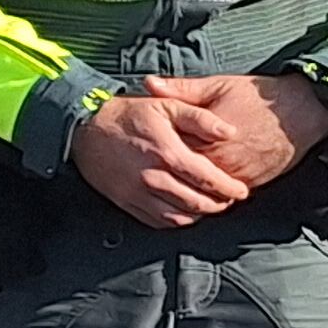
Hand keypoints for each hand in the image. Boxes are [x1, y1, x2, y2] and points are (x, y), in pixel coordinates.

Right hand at [68, 91, 252, 226]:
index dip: (229, 188)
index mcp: (168, 153)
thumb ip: (201, 119)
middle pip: (197, 203)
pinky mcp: (126, 202)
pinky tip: (185, 212)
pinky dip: (176, 221)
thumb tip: (230, 132)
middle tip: (229, 200)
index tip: (241, 190)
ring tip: (210, 206)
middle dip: (219, 205)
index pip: (208, 180)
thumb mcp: (167, 105)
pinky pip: (157, 221)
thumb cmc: (128, 114)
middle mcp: (153, 177)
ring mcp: (138, 193)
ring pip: (178, 217)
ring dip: (199, 215)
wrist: (86, 126)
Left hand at [145, 72, 327, 194]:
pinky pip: (222, 196)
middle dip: (165, 172)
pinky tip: (195, 188)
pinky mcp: (250, 183)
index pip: (170, 151)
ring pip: (201, 191)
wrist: (302, 113)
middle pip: (182, 176)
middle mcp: (220, 162)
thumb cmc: (260, 97)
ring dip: (186, 187)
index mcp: (207, 138)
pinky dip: (207, 193)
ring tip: (168, 181)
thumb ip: (181, 89)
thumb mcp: (218, 86)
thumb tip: (149, 85)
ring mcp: (236, 176)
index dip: (153, 150)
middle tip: (146, 170)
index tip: (140, 148)